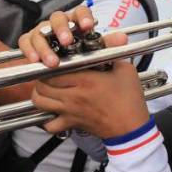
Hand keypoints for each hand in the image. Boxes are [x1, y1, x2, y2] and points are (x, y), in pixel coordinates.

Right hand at [19, 5, 126, 66]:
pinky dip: (29, 50)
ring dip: (45, 47)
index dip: (83, 17)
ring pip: (40, 32)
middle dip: (62, 29)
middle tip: (67, 42)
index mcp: (75, 21)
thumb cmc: (77, 54)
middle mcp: (57, 23)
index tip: (88, 26)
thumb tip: (123, 39)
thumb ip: (107, 44)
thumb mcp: (93, 50)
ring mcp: (41, 31)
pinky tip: (34, 60)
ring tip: (53, 62)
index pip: (79, 11)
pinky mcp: (28, 40)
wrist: (58, 67)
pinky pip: (25, 41)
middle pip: (57, 18)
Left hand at [31, 56, 148, 137]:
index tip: (55, 62)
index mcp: (85, 80)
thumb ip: (114, 55)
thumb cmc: (130, 101)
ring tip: (47, 89)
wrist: (131, 128)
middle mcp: (74, 96)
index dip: (49, 65)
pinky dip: (46, 118)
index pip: (53, 70)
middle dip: (41, 77)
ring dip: (40, 94)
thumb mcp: (125, 71)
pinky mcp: (72, 124)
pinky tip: (53, 111)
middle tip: (49, 73)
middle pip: (42, 85)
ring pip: (40, 102)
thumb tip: (108, 43)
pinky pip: (49, 124)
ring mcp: (70, 111)